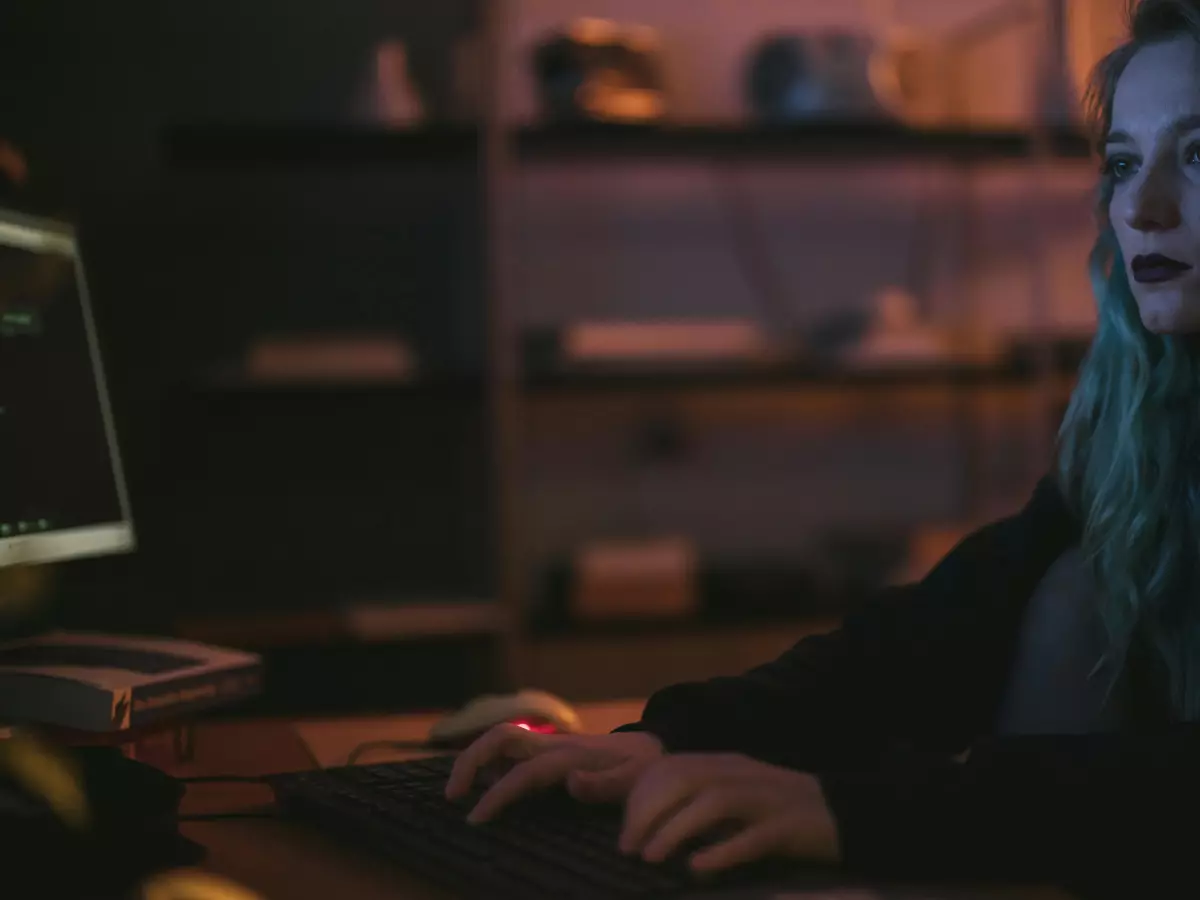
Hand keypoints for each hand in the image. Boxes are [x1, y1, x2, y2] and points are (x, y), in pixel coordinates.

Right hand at [445, 724, 663, 822]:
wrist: (655, 746)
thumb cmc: (645, 770)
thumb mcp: (635, 782)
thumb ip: (604, 785)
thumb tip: (570, 782)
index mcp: (570, 756)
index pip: (524, 773)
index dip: (498, 795)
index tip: (476, 819)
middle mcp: (554, 744)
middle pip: (501, 737)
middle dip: (470, 760)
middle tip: (452, 794)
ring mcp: (550, 743)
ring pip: (502, 739)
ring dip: (477, 758)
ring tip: (461, 792)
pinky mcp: (549, 748)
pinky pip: (512, 748)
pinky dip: (492, 761)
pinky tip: (488, 784)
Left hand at [619, 753, 840, 873]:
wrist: (842, 812)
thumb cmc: (776, 810)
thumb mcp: (731, 797)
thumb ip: (694, 803)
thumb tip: (646, 827)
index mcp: (723, 765)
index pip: (671, 769)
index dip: (640, 798)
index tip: (624, 833)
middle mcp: (740, 774)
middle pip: (684, 781)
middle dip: (649, 813)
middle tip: (628, 849)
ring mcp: (765, 798)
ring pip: (713, 804)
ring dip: (676, 829)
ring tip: (651, 857)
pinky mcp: (786, 828)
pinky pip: (751, 838)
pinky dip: (721, 852)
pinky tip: (698, 868)